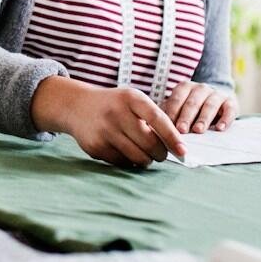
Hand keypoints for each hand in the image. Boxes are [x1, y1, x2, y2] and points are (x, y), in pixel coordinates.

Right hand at [32, 76, 187, 166]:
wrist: (78, 107)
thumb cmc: (115, 105)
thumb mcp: (133, 100)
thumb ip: (153, 118)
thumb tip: (176, 145)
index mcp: (131, 98)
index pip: (158, 120)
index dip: (172, 137)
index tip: (183, 151)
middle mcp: (117, 113)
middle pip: (149, 143)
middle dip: (160, 153)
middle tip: (161, 154)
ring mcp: (104, 131)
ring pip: (137, 157)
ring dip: (146, 160)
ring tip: (146, 155)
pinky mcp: (95, 147)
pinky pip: (122, 163)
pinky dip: (130, 162)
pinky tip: (127, 153)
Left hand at [161, 82, 236, 133]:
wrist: (215, 103)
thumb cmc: (190, 109)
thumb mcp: (177, 109)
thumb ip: (167, 116)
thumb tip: (153, 129)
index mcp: (184, 88)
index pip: (176, 99)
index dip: (171, 113)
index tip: (167, 125)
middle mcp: (201, 88)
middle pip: (192, 103)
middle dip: (186, 117)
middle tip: (181, 130)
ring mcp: (216, 94)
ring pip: (210, 105)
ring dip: (203, 118)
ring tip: (198, 130)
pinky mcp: (230, 102)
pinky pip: (229, 110)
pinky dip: (225, 119)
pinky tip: (220, 129)